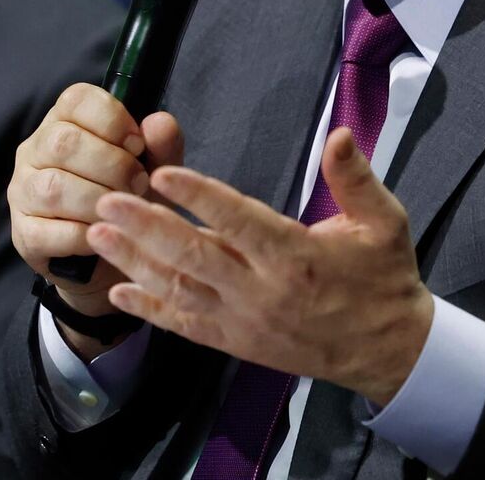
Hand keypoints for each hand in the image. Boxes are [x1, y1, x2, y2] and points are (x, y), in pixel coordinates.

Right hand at [9, 84, 183, 347]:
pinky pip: (50, 232)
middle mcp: (35, 151)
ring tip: (124, 212)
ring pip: (54, 188)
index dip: (113, 119)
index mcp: (64, 122)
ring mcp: (24, 192)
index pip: (76, 100)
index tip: (138, 145)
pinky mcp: (24, 234)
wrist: (113, 258)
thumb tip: (159, 122)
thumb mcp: (154, 170)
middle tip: (139, 185)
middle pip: (64, 143)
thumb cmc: (129, 200)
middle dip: (113, 165)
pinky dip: (84, 237)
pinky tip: (104, 235)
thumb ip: (161, 146)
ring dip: (99, 201)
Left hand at [87, 129, 432, 403]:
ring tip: (97, 236)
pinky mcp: (236, 344)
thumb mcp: (385, 222)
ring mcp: (246, 322)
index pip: (240, 221)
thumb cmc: (382, 277)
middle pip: (196, 256)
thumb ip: (355, 178)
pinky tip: (117, 292)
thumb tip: (338, 135)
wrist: (388, 350)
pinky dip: (150, 310)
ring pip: (181, 290)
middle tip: (107, 200)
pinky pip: (185, 326)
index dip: (199, 197)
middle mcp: (265, 292)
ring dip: (135, 263)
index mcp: (297, 256)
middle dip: (146, 227)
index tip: (162, 174)